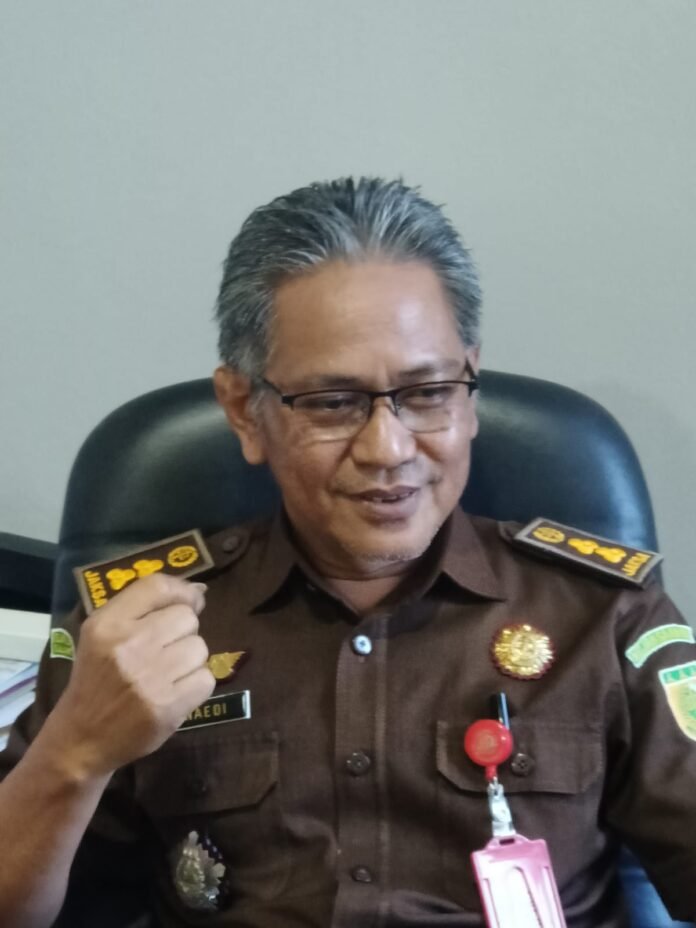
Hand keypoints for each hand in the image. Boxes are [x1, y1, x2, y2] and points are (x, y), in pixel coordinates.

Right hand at [45, 574, 214, 779]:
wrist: (82, 738)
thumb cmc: (96, 679)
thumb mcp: (102, 634)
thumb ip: (144, 608)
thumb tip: (199, 591)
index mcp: (107, 624)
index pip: (158, 586)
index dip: (183, 591)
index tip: (192, 601)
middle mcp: (129, 645)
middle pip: (186, 618)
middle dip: (182, 632)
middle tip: (165, 650)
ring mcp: (149, 678)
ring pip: (200, 648)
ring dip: (190, 660)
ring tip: (168, 673)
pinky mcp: (167, 707)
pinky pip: (205, 680)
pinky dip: (195, 686)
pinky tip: (174, 692)